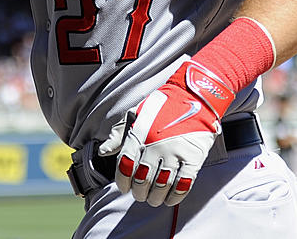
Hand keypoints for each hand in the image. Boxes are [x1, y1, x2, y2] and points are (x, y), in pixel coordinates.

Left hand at [98, 60, 234, 206]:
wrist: (193, 98)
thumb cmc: (161, 107)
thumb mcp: (134, 115)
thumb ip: (118, 135)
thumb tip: (103, 152)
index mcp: (139, 135)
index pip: (124, 166)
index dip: (122, 182)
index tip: (123, 188)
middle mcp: (155, 146)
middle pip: (142, 179)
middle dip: (139, 192)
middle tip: (139, 195)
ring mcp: (175, 153)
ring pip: (161, 185)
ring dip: (155, 197)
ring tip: (153, 199)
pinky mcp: (193, 158)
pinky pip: (183, 184)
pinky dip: (175, 196)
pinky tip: (170, 199)